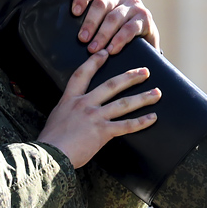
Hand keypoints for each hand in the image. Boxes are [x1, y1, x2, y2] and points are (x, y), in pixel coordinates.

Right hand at [37, 50, 159, 167]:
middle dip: (130, 77)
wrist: (49, 154)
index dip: (94, 62)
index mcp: (70, 100)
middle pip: (111, 85)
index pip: (82, 74)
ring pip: (123, 103)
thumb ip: (67, 112)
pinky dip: (141, 122)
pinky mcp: (103, 132)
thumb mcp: (55, 118)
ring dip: (142, 97)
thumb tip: (73, 115)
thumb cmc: (50, 141)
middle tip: (145, 71)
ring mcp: (94, 116)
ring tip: (157, 93)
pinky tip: (153, 118)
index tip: (105, 53)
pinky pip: (126, 125)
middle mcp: (84, 104)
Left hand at [72, 0, 159, 53]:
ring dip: (102, 35)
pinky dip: (119, 40)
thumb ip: (89, 18)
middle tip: (82, 39)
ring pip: (114, 18)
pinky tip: (111, 50)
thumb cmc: (115, 30)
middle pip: (102, 4)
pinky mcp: (146, 18)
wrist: (144, 41)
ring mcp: (135, 5)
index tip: (74, 13)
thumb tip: (64, 28)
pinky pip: (129, 29)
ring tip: (93, 49)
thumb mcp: (102, 20)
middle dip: (90, 23)